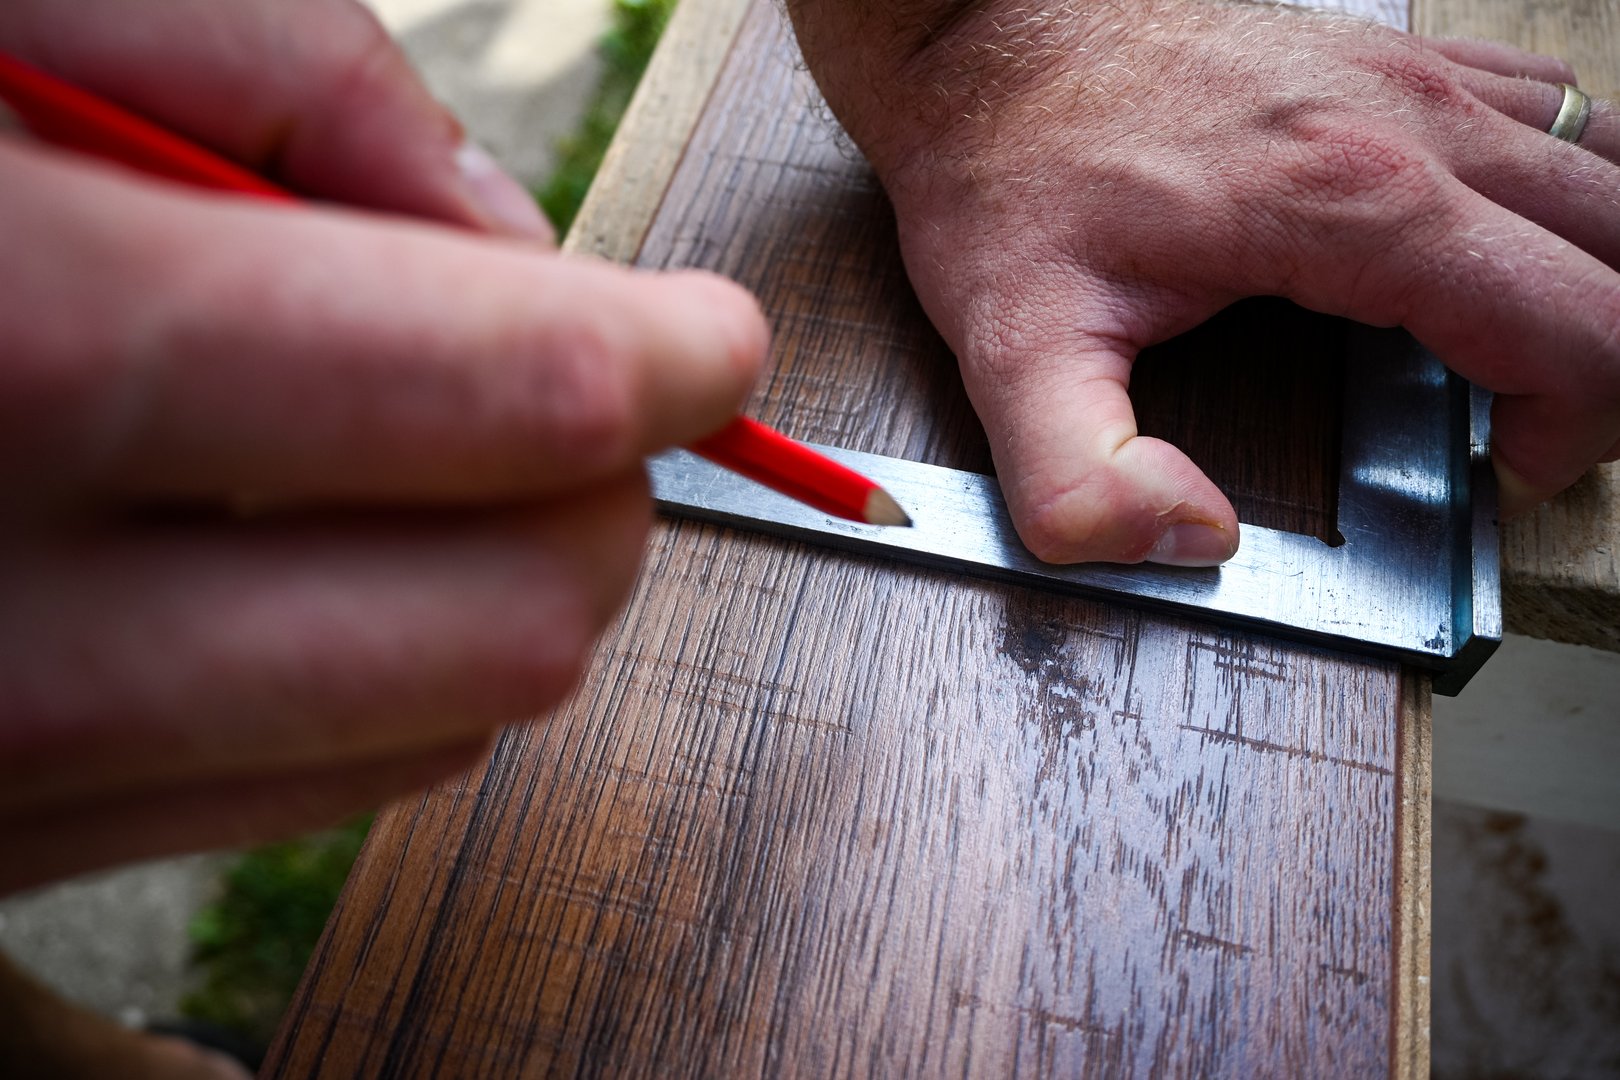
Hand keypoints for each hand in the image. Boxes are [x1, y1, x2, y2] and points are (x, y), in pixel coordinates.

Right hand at [0, 0, 765, 893]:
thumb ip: (275, 67)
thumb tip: (498, 231)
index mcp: (13, 346)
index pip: (506, 396)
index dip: (660, 359)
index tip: (704, 337)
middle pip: (512, 619)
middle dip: (594, 492)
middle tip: (576, 389)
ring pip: (430, 729)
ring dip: (487, 583)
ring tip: (399, 449)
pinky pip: (304, 796)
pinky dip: (371, 673)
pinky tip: (292, 553)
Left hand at [791, 0, 1618, 562]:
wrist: (987, 39)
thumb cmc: (1008, 169)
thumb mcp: (1012, 348)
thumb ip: (1081, 476)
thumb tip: (1188, 537)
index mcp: (1353, 205)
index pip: (1584, 328)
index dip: (1574, 426)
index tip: (1498, 464)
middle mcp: (1414, 124)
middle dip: (1603, 368)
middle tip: (1524, 424)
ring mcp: (1416, 78)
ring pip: (1610, 173)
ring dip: (1597, 276)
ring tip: (1526, 346)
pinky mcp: (1395, 61)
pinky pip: (1553, 112)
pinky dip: (1564, 194)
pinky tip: (1495, 245)